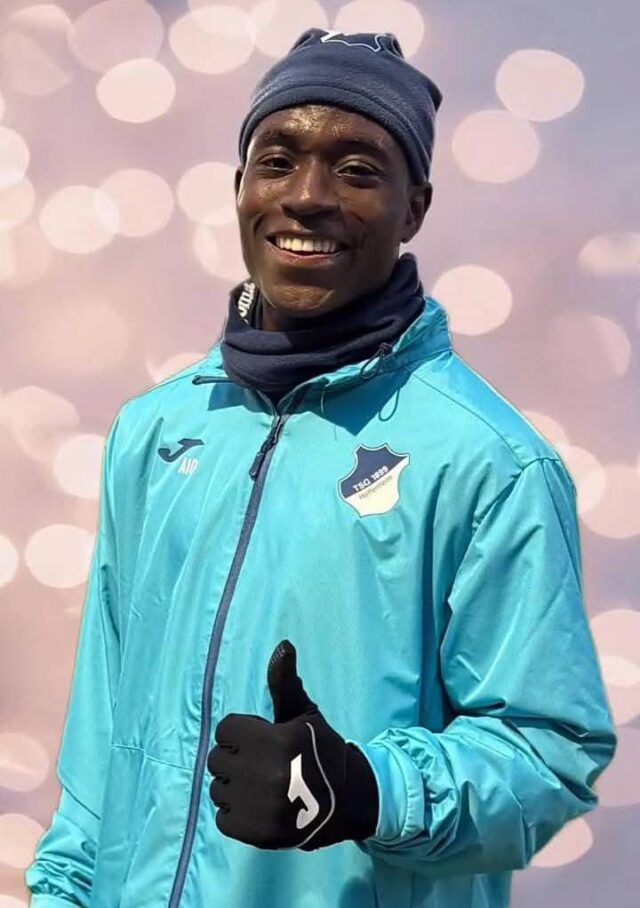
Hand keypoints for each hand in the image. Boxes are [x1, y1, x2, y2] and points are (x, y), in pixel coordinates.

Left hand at [207, 639, 378, 849]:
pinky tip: (257, 806)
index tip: (261, 739)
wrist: (347, 801)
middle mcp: (267, 773)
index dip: (241, 732)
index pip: (226, 729)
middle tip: (259, 763)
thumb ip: (285, 682)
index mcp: (277, 740)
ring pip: (218, 789)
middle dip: (235, 758)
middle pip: (217, 759)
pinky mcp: (256, 833)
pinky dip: (236, 813)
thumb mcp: (304, 713)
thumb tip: (282, 645)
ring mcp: (261, 806)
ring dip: (233, 787)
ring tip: (259, 786)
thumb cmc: (321, 750)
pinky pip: (223, 818)